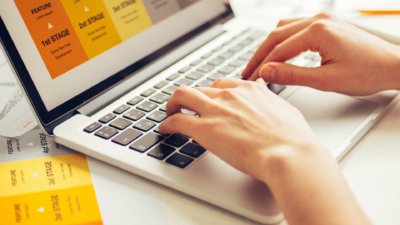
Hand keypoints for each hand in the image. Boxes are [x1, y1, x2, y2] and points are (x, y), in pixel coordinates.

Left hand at [158, 78, 370, 224]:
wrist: (288, 153)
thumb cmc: (292, 138)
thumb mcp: (283, 109)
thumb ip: (269, 99)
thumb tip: (264, 91)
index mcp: (249, 91)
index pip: (222, 83)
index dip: (212, 92)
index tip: (209, 100)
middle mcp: (230, 95)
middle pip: (200, 88)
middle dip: (191, 97)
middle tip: (186, 107)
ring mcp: (215, 110)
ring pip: (182, 96)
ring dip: (173, 104)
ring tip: (170, 113)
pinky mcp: (205, 129)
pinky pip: (176, 121)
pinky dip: (166, 123)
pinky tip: (165, 129)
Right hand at [242, 13, 399, 95]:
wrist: (393, 65)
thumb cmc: (367, 73)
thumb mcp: (326, 80)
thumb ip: (292, 75)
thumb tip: (266, 72)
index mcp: (318, 31)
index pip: (279, 49)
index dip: (262, 66)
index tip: (252, 80)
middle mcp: (318, 19)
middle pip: (276, 35)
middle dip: (260, 55)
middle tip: (248, 72)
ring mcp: (323, 19)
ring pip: (284, 28)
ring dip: (270, 46)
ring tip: (259, 63)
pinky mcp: (326, 23)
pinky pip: (296, 27)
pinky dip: (283, 40)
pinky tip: (278, 52)